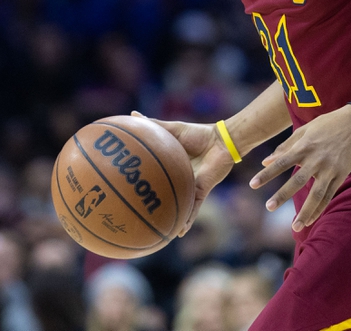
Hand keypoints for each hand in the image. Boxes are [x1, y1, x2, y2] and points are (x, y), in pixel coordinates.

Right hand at [131, 112, 233, 235]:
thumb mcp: (172, 129)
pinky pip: (193, 209)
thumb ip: (153, 125)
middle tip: (139, 219)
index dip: (142, 186)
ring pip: (179, 208)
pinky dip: (187, 221)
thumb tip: (132, 115)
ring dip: (171, 222)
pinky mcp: (200, 192)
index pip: (155, 178)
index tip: (128, 192)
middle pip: (165, 197)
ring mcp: (190, 188)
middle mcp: (180, 180)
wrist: (222, 141)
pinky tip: (179, 233)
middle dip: (155, 209)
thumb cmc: (199, 133)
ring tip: (160, 236)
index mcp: (172, 166)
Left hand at [249, 104, 350, 231]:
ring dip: (305, 212)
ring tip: (295, 227)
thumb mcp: (304, 130)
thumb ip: (285, 147)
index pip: (282, 162)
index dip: (267, 174)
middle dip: (283, 195)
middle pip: (297, 180)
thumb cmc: (326, 125)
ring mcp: (330, 169)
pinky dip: (320, 209)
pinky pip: (329, 195)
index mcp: (304, 146)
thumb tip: (265, 161)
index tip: (252, 184)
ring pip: (316, 194)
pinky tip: (310, 220)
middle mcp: (316, 159)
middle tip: (269, 207)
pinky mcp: (341, 175)